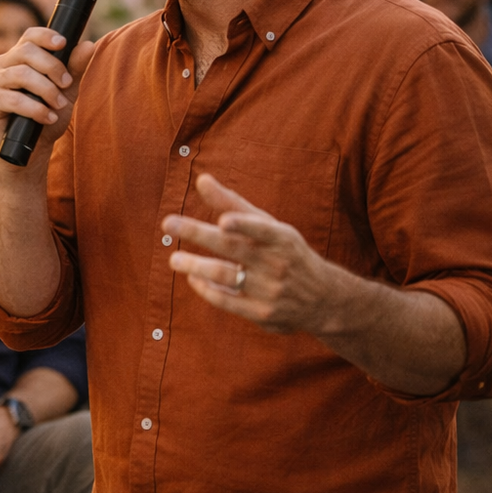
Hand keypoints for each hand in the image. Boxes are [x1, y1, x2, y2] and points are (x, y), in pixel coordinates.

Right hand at [0, 27, 97, 165]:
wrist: (31, 150)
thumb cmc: (46, 118)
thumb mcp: (65, 92)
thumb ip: (74, 69)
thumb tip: (87, 45)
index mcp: (18, 58)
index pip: (29, 37)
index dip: (45, 36)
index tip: (63, 44)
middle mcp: (2, 65)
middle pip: (26, 51)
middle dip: (52, 67)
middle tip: (66, 84)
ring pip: (21, 74)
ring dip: (46, 90)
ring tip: (58, 105)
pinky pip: (13, 99)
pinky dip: (35, 109)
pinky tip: (48, 117)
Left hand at [163, 172, 338, 334]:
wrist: (324, 300)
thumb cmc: (286, 254)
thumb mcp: (269, 227)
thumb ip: (233, 204)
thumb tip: (201, 179)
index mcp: (282, 238)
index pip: (262, 228)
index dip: (244, 224)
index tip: (224, 220)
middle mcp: (277, 263)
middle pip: (233, 247)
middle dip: (199, 234)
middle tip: (168, 222)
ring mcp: (270, 290)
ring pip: (226, 275)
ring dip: (196, 266)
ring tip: (174, 259)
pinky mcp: (261, 313)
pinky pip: (227, 301)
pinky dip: (207, 289)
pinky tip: (192, 278)